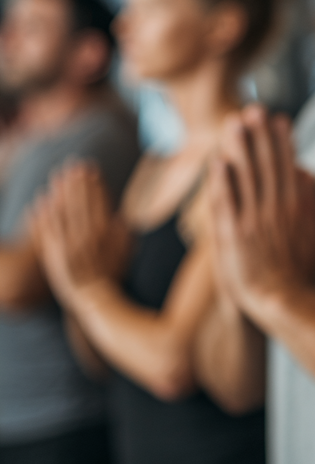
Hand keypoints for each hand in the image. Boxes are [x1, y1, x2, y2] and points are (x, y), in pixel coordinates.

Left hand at [31, 162, 130, 305]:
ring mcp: (71, 243)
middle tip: (74, 164)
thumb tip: (122, 215)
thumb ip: (124, 233)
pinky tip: (40, 201)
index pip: (101, 202)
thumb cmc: (112, 275)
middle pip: (82, 202)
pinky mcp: (55, 252)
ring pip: (64, 211)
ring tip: (57, 176)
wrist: (94, 299)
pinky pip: (48, 228)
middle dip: (78, 182)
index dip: (96, 185)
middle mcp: (89, 235)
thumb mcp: (126, 252)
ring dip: (61, 192)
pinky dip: (44, 214)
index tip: (92, 170)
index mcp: (108, 233)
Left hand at [209, 105, 314, 319]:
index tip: (279, 119)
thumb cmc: (300, 272)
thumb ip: (311, 200)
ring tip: (233, 124)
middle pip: (267, 164)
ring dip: (240, 149)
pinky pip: (227, 202)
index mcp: (297, 207)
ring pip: (247, 176)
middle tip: (254, 110)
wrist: (285, 302)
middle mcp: (277, 208)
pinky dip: (222, 181)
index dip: (283, 141)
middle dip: (260, 135)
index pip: (289, 166)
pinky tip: (218, 161)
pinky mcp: (235, 235)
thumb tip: (310, 172)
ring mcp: (255, 220)